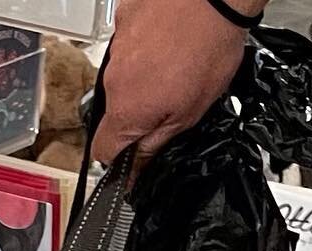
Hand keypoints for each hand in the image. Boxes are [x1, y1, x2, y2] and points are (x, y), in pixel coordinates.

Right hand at [93, 0, 260, 166]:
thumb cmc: (209, 47)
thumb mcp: (190, 113)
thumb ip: (155, 144)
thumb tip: (134, 170)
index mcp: (127, 111)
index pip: (102, 151)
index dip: (119, 159)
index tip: (134, 157)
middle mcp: (113, 81)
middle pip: (116, 111)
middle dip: (139, 111)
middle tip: (172, 99)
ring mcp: (117, 47)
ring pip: (124, 76)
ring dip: (143, 76)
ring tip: (175, 63)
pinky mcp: (125, 20)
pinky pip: (130, 43)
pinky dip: (145, 45)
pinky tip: (170, 38)